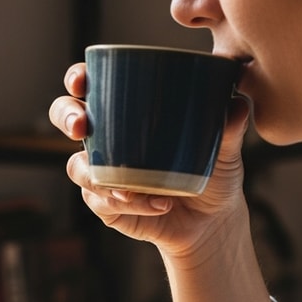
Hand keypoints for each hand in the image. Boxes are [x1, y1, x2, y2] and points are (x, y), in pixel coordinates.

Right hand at [48, 63, 251, 264]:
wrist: (212, 221)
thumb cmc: (212, 174)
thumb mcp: (224, 150)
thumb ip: (229, 128)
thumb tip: (236, 104)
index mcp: (127, 113)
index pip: (91, 86)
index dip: (77, 79)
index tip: (83, 81)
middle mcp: (106, 140)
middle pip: (66, 116)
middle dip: (67, 116)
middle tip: (82, 127)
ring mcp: (101, 173)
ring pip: (77, 168)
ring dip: (97, 177)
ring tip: (129, 190)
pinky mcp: (106, 205)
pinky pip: (101, 202)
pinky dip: (129, 204)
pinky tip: (157, 204)